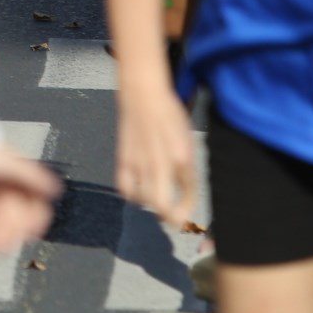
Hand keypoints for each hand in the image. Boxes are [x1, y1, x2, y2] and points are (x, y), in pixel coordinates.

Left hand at [0, 145, 64, 252]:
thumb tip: (56, 190)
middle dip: (12, 232)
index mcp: (17, 178)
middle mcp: (4, 185)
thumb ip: (32, 178)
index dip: (36, 220)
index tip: (32, 235)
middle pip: (14, 215)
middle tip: (5, 247)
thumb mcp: (8, 166)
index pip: (35, 203)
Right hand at [114, 83, 200, 227]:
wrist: (144, 95)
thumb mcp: (188, 140)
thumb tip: (185, 191)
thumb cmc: (169, 114)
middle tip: (169, 218)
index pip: (189, 198)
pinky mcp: (124, 159)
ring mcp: (141, 163)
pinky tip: (137, 189)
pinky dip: (131, 194)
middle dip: (168, 218)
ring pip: (144, 200)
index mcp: (183, 159)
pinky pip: (125, 188)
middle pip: (163, 207)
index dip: (188, 211)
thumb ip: (188, 166)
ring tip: (154, 199)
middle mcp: (162, 164)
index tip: (185, 215)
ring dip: (150, 205)